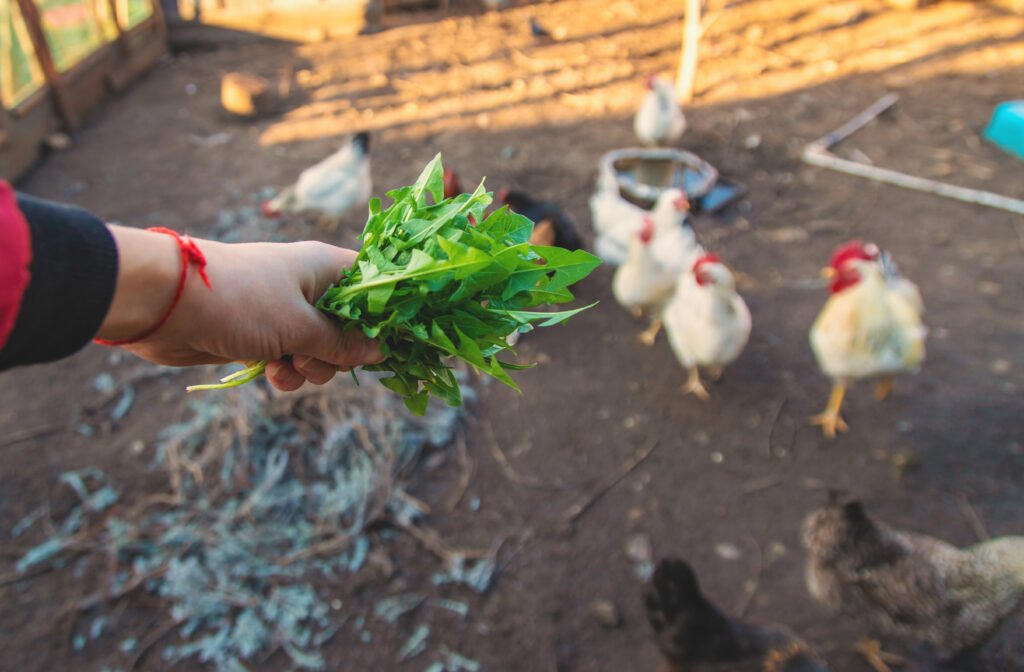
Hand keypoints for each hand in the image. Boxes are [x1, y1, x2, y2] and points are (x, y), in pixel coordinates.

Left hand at [97, 226, 383, 390]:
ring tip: (284, 362)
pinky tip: (266, 372)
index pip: (374, 285)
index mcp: (325, 268)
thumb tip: (382, 351)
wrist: (165, 304)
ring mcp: (283, 313)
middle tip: (316, 353)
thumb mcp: (300, 327)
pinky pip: (289, 361)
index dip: (384, 314)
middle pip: (349, 330)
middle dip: (338, 354)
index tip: (390, 342)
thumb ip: (343, 344)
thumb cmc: (240, 302)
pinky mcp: (259, 335)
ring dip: (308, 368)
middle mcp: (308, 288)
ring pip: (319, 352)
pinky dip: (283, 372)